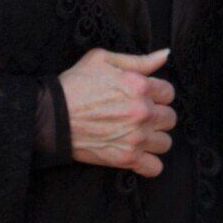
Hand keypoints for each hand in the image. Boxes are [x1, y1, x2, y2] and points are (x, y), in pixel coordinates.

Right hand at [60, 48, 175, 177]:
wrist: (51, 117)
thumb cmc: (75, 85)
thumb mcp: (103, 60)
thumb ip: (139, 59)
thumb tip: (165, 54)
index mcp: (140, 86)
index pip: (169, 93)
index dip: (158, 95)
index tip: (145, 98)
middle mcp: (143, 112)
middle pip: (170, 118)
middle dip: (158, 116)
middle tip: (141, 117)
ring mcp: (136, 137)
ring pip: (165, 143)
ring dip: (154, 139)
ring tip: (139, 135)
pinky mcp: (126, 158)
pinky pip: (154, 167)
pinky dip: (149, 164)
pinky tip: (139, 156)